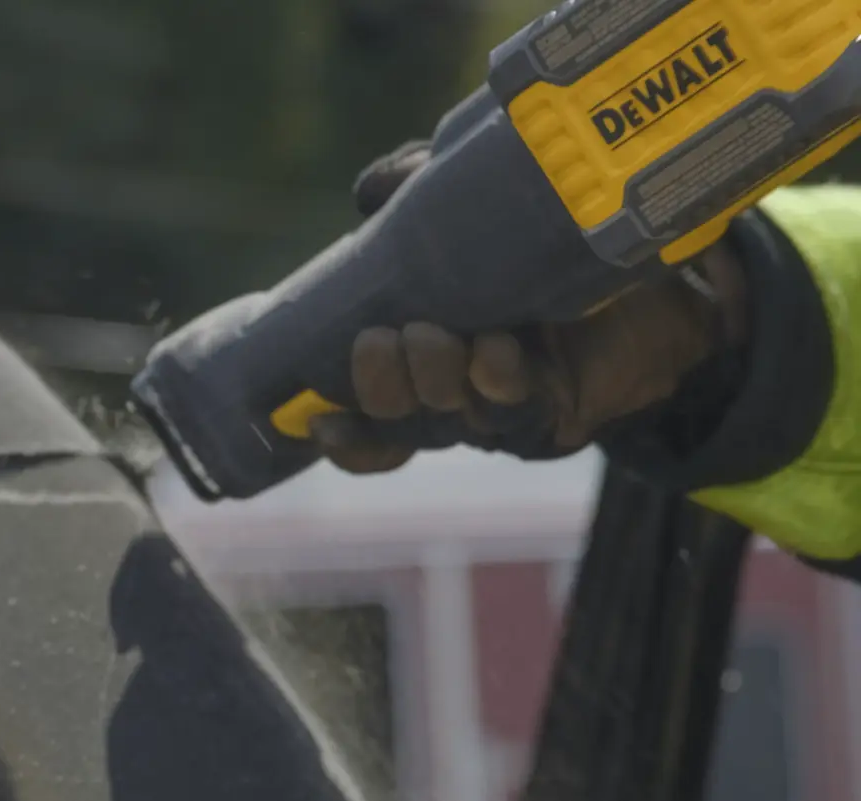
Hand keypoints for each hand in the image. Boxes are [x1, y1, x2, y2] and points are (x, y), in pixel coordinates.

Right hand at [311, 141, 753, 473]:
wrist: (664, 278)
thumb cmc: (551, 241)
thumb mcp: (477, 204)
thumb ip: (420, 186)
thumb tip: (370, 191)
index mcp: (420, 364)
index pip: (368, 421)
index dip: (343, 433)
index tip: (316, 414)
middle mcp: (456, 399)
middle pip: (398, 424)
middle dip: (379, 391)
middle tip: (379, 342)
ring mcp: (503, 411)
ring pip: (448, 422)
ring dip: (432, 385)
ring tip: (436, 337)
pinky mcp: (555, 413)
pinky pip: (515, 414)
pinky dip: (496, 385)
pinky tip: (495, 354)